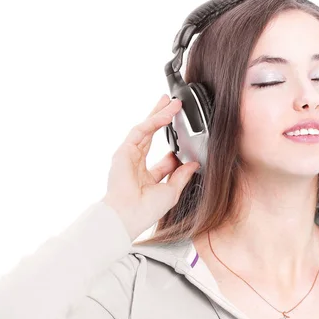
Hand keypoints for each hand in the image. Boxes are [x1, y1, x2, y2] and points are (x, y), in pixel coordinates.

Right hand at [102, 94, 199, 241]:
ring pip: (147, 129)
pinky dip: (154, 120)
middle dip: (162, 120)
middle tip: (173, 106)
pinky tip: (166, 113)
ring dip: (160, 115)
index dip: (174, 148)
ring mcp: (129, 156)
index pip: (163, 158)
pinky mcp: (124, 150)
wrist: (129, 215)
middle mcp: (136, 164)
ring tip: (172, 103)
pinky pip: (142, 130)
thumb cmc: (145, 209)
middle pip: (152, 137)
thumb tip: (194, 164)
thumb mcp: (172, 191)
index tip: (186, 141)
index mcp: (147, 177)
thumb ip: (182, 175)